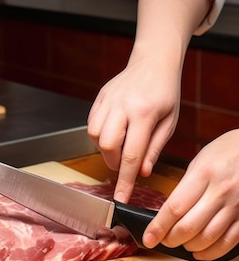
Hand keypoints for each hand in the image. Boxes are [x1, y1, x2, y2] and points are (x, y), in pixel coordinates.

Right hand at [87, 56, 180, 201]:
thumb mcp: (169, 122)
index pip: (132, 155)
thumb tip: (143, 172)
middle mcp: (123, 106)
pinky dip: (99, 135)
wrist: (153, 62)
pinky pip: (92, 124)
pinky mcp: (99, 98)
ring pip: (95, 135)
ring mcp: (108, 100)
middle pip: (108, 145)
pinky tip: (113, 132)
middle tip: (125, 163)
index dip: (125, 180)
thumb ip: (155, 148)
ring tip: (120, 145)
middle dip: (114, 162)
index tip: (121, 198)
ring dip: (105, 148)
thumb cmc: (165, 93)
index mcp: (145, 113)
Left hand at [143, 130, 238, 260]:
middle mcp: (221, 191)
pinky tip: (201, 252)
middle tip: (164, 240)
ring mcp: (237, 205)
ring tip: (182, 243)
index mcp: (204, 174)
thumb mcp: (201, 160)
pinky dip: (212, 252)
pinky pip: (229, 242)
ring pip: (208, 238)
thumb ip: (186, 186)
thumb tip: (169, 212)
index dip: (158, 227)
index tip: (148, 238)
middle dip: (171, 239)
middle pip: (189, 227)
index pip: (175, 208)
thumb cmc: (228, 151)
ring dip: (190, 246)